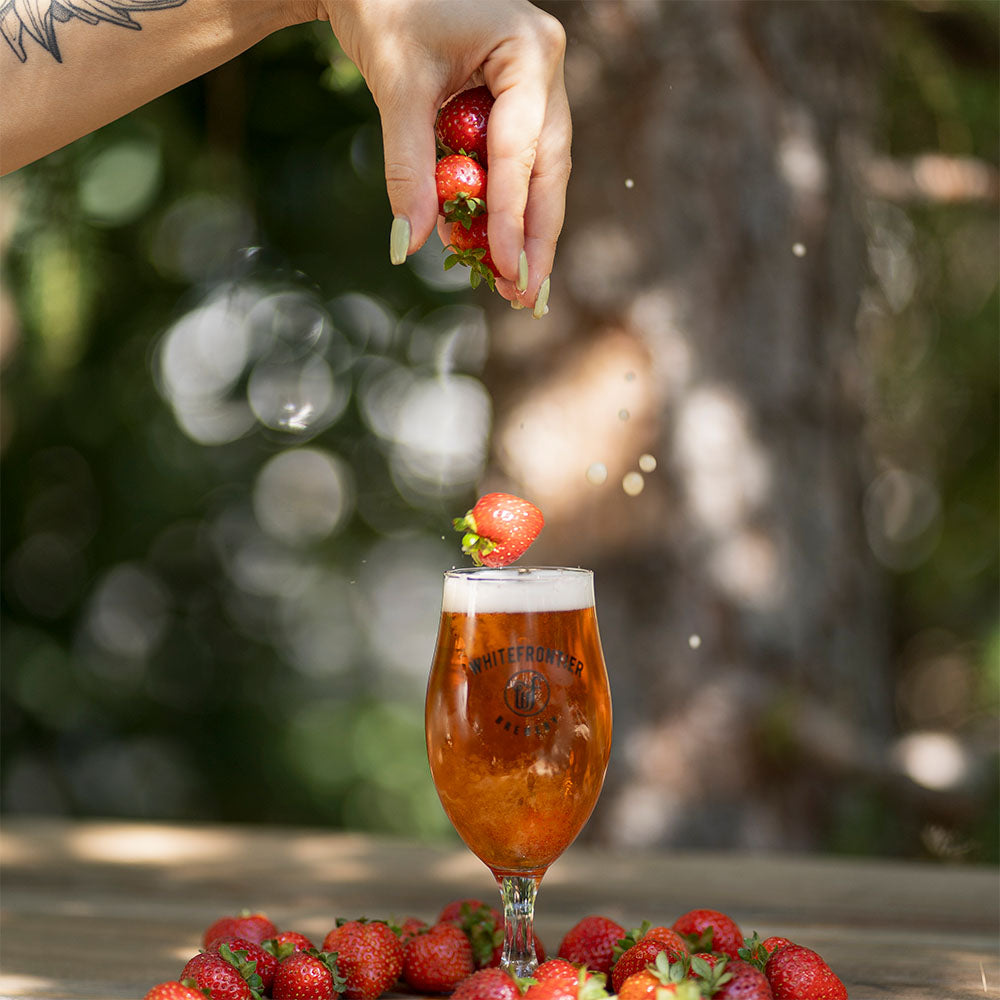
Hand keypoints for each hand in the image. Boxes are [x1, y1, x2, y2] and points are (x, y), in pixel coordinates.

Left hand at [321, 0, 570, 309]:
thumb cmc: (386, 7)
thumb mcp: (397, 89)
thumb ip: (410, 169)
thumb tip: (410, 245)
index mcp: (529, 51)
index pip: (521, 153)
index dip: (513, 220)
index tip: (508, 271)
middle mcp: (545, 69)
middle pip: (547, 171)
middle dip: (535, 238)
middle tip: (527, 297)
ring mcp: (536, 85)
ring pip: (537, 173)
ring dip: (522, 230)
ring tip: (512, 285)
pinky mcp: (515, 102)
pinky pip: (513, 164)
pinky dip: (498, 204)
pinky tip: (488, 246)